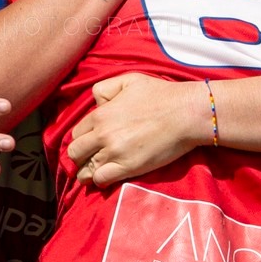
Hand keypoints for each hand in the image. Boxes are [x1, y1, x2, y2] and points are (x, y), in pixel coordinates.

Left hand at [67, 73, 208, 186]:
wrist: (185, 113)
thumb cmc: (160, 94)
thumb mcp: (128, 80)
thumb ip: (104, 89)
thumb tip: (96, 104)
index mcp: (100, 114)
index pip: (76, 133)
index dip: (82, 139)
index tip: (89, 143)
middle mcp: (102, 135)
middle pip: (75, 152)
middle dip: (79, 156)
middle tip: (89, 159)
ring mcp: (114, 153)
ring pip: (84, 170)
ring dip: (86, 172)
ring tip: (93, 172)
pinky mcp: (127, 167)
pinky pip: (100, 180)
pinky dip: (100, 180)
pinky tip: (106, 177)